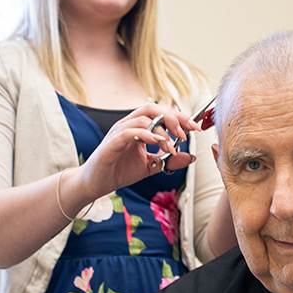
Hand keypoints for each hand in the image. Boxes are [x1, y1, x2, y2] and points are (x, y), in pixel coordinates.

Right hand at [73, 102, 199, 198]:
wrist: (95, 184)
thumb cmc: (119, 171)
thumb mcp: (150, 167)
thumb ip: (169, 161)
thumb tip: (190, 156)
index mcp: (138, 127)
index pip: (161, 113)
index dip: (180, 117)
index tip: (196, 127)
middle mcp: (128, 124)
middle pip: (153, 108)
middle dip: (173, 118)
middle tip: (186, 133)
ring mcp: (119, 131)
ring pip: (143, 118)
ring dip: (162, 131)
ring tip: (171, 147)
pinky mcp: (112, 142)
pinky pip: (130, 131)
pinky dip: (146, 134)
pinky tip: (158, 143)